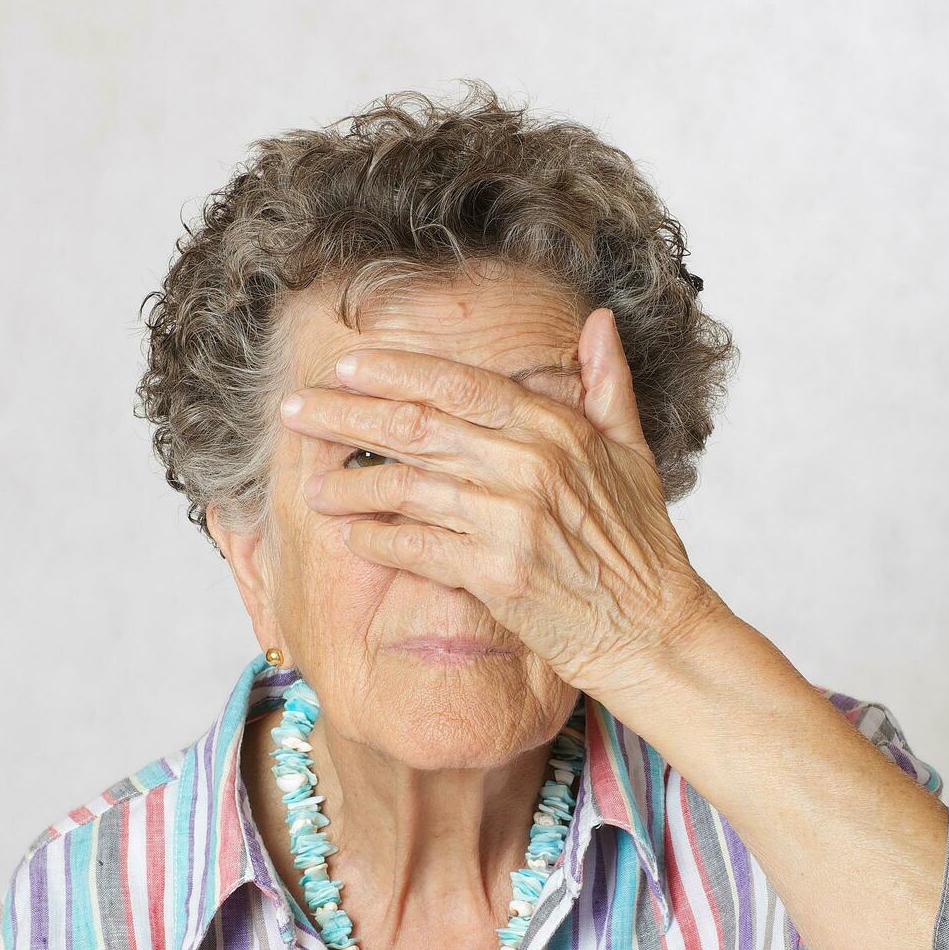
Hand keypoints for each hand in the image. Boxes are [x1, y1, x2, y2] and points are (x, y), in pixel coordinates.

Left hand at [278, 307, 728, 699]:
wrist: (655, 629)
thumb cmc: (641, 542)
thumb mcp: (633, 451)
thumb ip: (608, 382)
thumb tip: (598, 320)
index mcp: (557, 428)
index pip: (459, 384)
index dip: (394, 372)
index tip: (345, 367)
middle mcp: (531, 465)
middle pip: (416, 428)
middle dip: (345, 416)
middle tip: (293, 411)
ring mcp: (513, 520)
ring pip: (407, 488)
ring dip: (351, 485)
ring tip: (311, 484)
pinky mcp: (498, 574)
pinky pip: (418, 547)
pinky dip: (379, 539)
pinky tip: (351, 534)